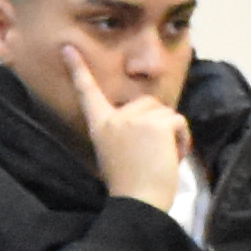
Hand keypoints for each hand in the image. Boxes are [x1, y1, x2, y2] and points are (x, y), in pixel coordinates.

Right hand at [59, 39, 191, 207]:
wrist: (139, 202)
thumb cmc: (131, 185)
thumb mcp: (117, 152)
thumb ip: (127, 130)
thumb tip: (154, 116)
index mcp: (99, 126)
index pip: (87, 93)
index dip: (78, 69)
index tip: (68, 48)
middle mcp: (114, 118)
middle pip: (147, 103)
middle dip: (157, 124)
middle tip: (151, 154)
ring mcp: (135, 119)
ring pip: (165, 112)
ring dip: (171, 134)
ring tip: (161, 158)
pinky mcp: (156, 123)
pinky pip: (178, 121)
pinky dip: (182, 138)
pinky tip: (171, 156)